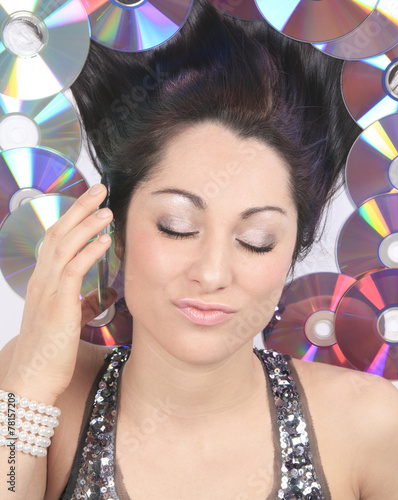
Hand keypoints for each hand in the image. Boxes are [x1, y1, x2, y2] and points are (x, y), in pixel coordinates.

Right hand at [5, 185, 116, 400]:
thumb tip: (105, 292)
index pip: (56, 240)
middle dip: (79, 209)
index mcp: (44, 281)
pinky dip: (89, 251)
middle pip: (58, 233)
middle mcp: (42, 280)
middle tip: (99, 189)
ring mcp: (47, 289)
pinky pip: (73, 269)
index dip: (73, 219)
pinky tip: (105, 240)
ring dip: (87, 224)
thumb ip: (85, 302)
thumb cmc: (51, 350)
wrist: (33, 378)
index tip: (91, 203)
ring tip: (106, 209)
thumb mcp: (70, 319)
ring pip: (64, 246)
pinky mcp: (58, 303)